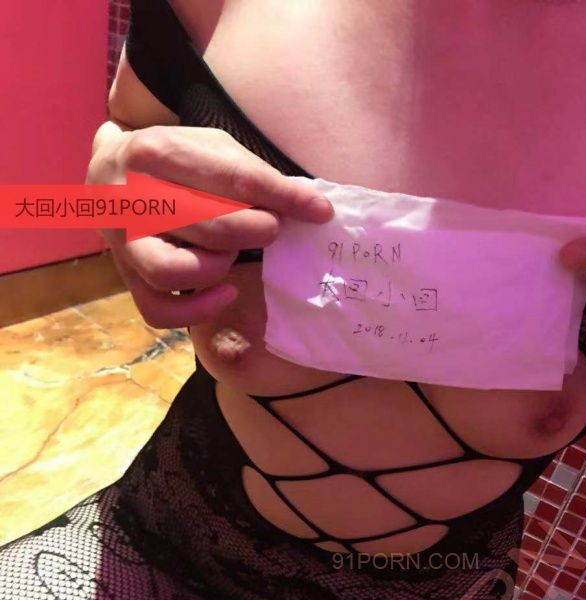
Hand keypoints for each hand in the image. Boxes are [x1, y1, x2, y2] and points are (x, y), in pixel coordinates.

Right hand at [86, 124, 332, 327]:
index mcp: (156, 151)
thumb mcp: (211, 148)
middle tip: (270, 229)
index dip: (284, 198)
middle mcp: (132, 196)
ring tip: (231, 253)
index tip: (320, 212)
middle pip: (210, 226)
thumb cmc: (175, 160)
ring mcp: (123, 241)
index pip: (234, 179)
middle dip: (255, 231)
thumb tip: (315, 208)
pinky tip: (225, 292)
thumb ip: (257, 176)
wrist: (109, 171)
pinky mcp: (125, 275)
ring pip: (176, 272)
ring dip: (218, 267)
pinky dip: (197, 310)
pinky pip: (159, 310)